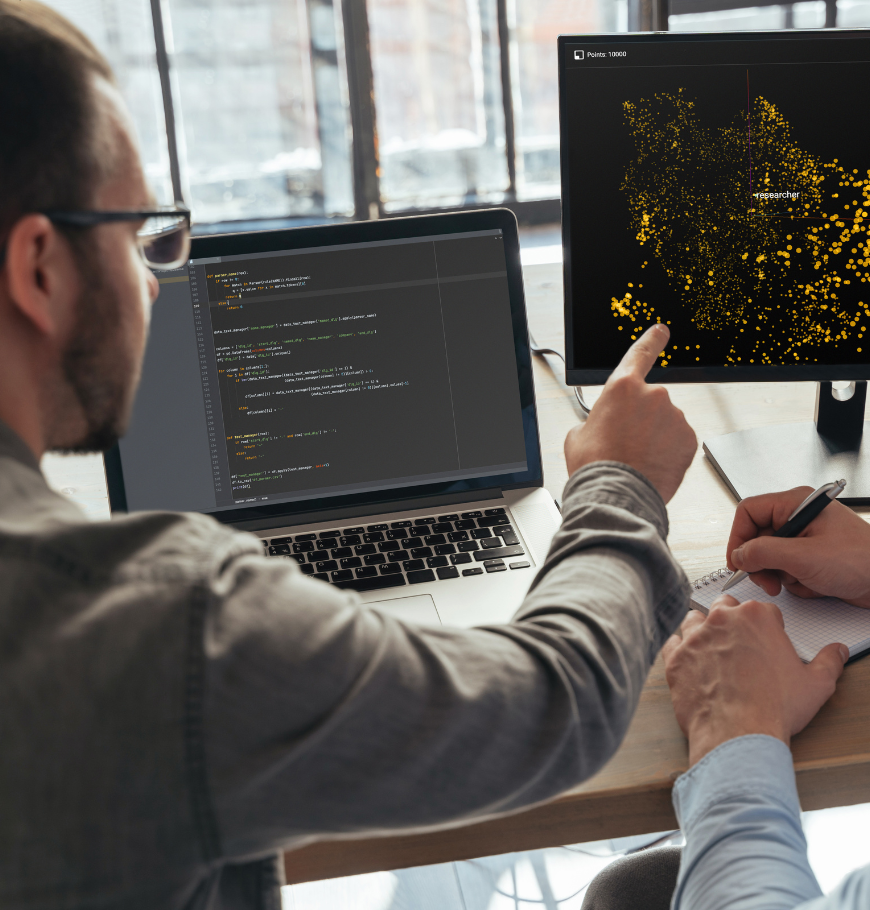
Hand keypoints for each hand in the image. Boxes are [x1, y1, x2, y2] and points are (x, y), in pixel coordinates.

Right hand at [564, 323, 696, 502]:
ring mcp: (674, 417)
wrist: (617, 495)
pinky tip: (652, 464)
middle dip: (640, 419)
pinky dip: (668, 450)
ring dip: (654, 436)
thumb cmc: (596, 466)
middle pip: (649, 400)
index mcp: (622, 387)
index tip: (661, 331)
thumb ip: (597, 418)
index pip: (641, 353)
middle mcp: (653, 395)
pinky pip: (678, 440)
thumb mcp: (578, 435)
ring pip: (665, 422)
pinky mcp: (689, 439)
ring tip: (636, 459)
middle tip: (624, 443)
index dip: (652, 340)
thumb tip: (603, 424)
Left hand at [663, 596, 846, 765]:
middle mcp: (722, 619)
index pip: (762, 610)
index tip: (766, 642)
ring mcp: (694, 636)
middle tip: (739, 644)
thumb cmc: (774, 708)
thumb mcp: (815, 685)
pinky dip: (679, 650)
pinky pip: (672, 642)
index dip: (766, 627)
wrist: (738, 734)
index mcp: (757, 617)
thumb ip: (828, 662)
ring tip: (713, 651)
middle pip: (725, 606)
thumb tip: (836, 651)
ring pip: (694, 619)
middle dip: (731, 620)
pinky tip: (690, 662)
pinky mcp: (675, 657)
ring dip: (702, 630)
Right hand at [727, 488, 869, 608]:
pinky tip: (814, 584)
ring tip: (798, 582)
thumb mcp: (804, 557)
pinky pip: (786, 569)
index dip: (738, 537)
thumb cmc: (862, 560)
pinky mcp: (811, 557)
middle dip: (760, 563)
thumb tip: (739, 555)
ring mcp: (805, 538)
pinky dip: (795, 581)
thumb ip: (763, 553)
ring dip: (779, 575)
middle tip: (767, 581)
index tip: (737, 561)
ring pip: (770, 556)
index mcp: (796, 504)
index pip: (749, 512)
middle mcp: (798, 518)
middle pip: (757, 537)